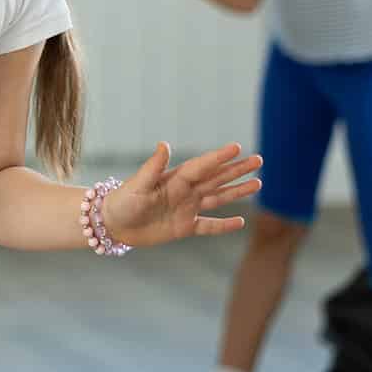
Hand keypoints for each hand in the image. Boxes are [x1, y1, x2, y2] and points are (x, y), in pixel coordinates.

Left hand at [99, 142, 263, 247]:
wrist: (112, 224)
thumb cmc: (122, 200)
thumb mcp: (138, 184)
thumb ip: (153, 167)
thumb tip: (165, 144)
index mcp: (175, 178)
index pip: (203, 166)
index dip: (219, 157)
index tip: (238, 147)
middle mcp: (185, 191)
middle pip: (217, 178)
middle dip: (237, 170)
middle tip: (259, 160)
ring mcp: (186, 209)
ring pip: (218, 198)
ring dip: (237, 191)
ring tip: (258, 184)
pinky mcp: (184, 227)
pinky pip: (209, 226)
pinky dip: (224, 225)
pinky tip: (241, 221)